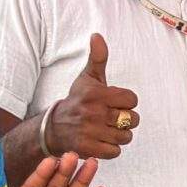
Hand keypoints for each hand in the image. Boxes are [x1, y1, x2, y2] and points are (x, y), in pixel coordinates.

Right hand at [41, 33, 138, 158]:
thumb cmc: (77, 100)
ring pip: (126, 137)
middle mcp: (93, 113)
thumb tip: (97, 35)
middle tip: (111, 118)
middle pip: (133, 120)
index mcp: (96, 94)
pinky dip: (111, 148)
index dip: (126, 102)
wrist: (53, 127)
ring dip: (119, 135)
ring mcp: (91, 132)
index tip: (114, 103)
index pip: (132, 100)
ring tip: (106, 129)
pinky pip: (116, 151)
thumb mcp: (87, 78)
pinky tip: (101, 140)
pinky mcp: (88, 149)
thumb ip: (98, 58)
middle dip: (125, 120)